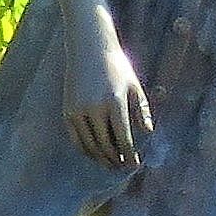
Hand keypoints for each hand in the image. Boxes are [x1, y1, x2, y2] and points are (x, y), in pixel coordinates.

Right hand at [66, 16, 151, 169]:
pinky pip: (77, 138)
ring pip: (89, 145)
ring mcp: (79, 110)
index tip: (135, 165)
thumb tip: (147, 133)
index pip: (123, 139)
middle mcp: (95, 108)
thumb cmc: (117, 67)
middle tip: (123, 168)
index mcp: (115, 102)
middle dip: (115, 160)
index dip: (129, 156)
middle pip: (105, 146)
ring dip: (101, 158)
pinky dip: (86, 149)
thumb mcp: (134, 85)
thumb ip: (141, 110)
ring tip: (111, 164)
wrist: (89, 48)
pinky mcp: (68, 111)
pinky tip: (96, 153)